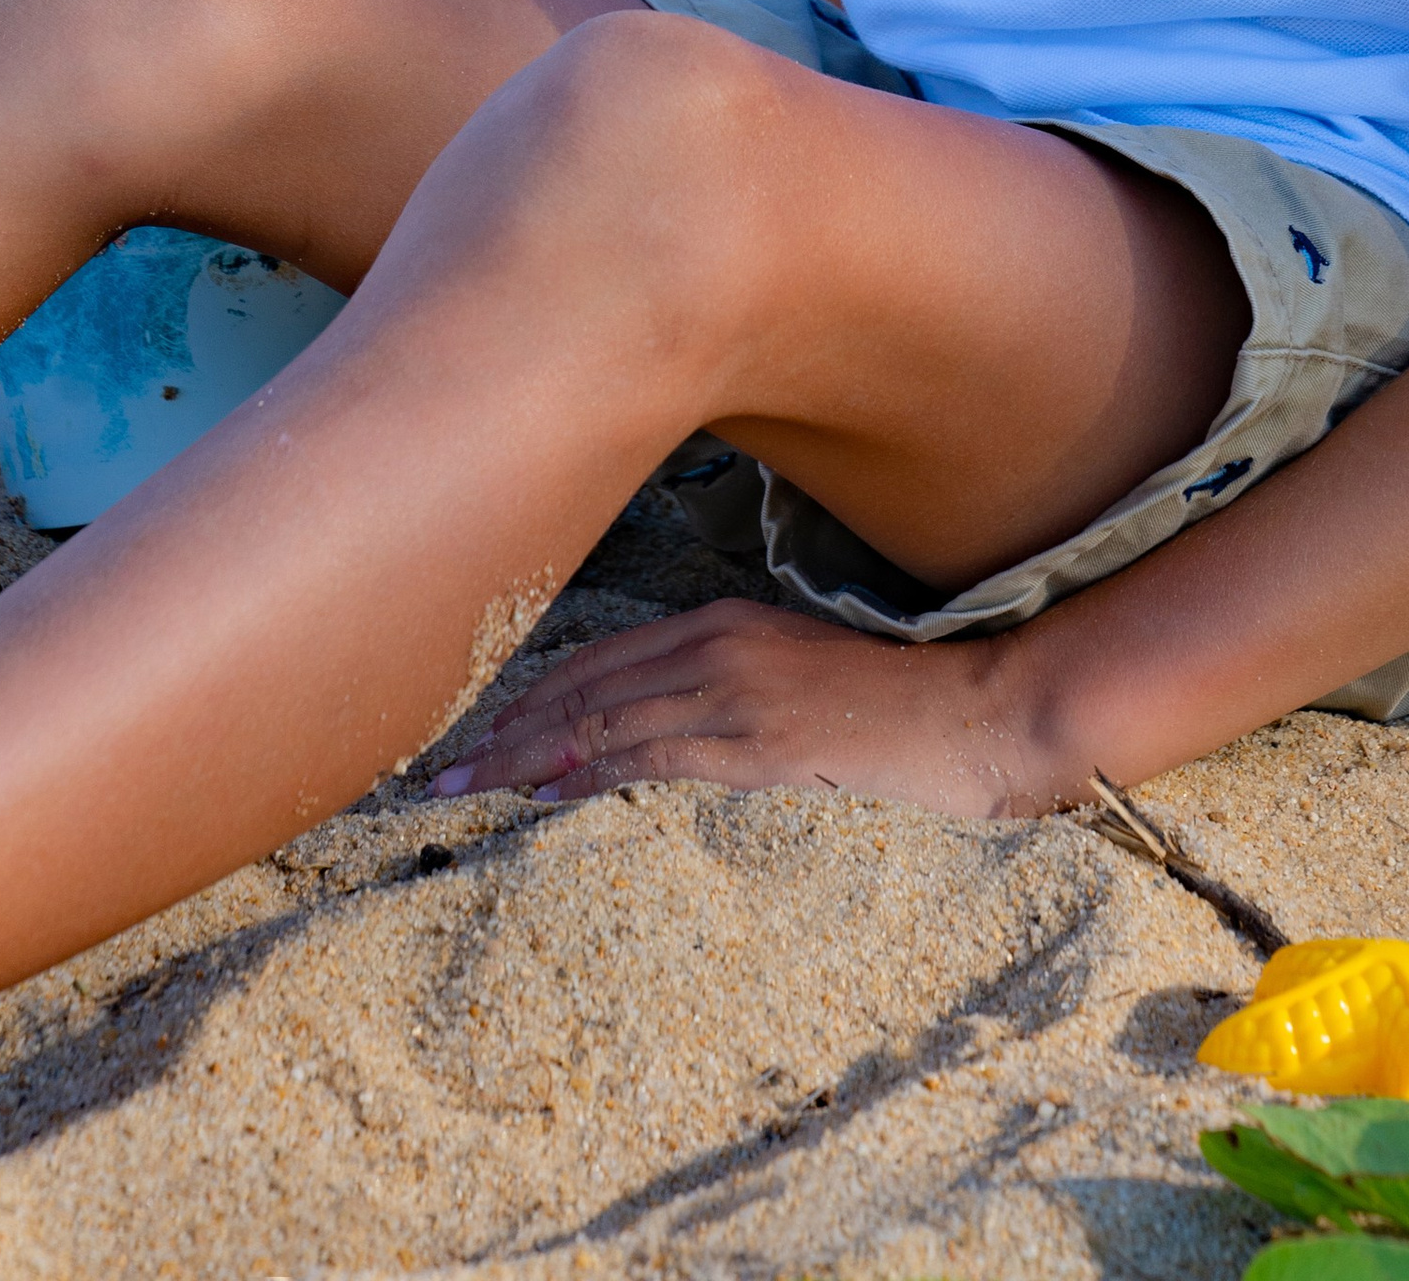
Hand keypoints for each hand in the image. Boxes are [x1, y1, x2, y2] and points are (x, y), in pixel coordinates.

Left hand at [431, 597, 1067, 820]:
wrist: (967, 712)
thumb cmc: (888, 700)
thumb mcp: (793, 675)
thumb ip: (727, 686)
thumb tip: (664, 727)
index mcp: (722, 619)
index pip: (601, 656)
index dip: (533, 692)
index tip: (478, 726)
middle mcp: (717, 642)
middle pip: (586, 682)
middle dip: (507, 725)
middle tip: (441, 764)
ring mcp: (736, 689)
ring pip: (604, 717)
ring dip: (527, 753)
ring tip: (465, 784)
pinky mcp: (758, 739)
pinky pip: (653, 754)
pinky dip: (588, 770)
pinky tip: (545, 790)